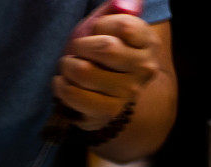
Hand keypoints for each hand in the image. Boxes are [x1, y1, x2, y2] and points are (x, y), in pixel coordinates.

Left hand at [52, 14, 160, 130]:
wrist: (106, 92)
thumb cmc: (104, 52)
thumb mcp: (111, 24)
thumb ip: (118, 8)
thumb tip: (121, 4)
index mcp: (149, 43)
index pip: (124, 26)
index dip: (101, 25)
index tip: (96, 32)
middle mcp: (144, 69)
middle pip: (106, 48)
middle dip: (80, 45)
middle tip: (75, 50)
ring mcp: (128, 93)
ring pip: (86, 72)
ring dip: (67, 66)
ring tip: (67, 66)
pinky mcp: (107, 112)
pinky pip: (75, 96)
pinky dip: (61, 87)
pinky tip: (62, 83)